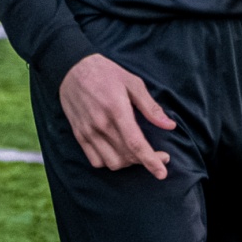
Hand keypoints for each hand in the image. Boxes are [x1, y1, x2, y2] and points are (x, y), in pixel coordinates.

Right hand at [58, 54, 175, 179]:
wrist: (72, 68)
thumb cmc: (106, 73)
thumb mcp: (132, 82)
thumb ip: (150, 107)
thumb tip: (169, 125)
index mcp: (116, 109)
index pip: (135, 143)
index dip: (151, 161)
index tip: (162, 173)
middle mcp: (101, 124)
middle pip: (126, 156)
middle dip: (146, 161)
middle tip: (159, 155)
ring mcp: (88, 131)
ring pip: (112, 162)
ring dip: (128, 163)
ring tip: (138, 153)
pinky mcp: (79, 135)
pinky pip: (96, 161)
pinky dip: (110, 162)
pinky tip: (118, 152)